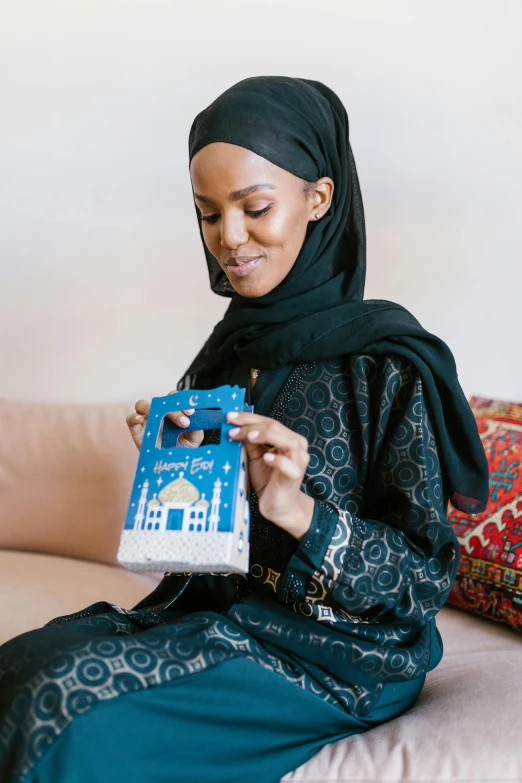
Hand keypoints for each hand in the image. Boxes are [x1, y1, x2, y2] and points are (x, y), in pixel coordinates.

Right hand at [126, 390, 203, 450]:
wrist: (172, 466)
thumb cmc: (183, 449)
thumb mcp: (194, 439)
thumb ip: (196, 427)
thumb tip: (195, 417)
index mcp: (174, 411)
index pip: (176, 399)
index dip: (183, 402)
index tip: (191, 412)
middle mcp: (160, 413)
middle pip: (161, 401)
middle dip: (173, 409)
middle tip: (184, 422)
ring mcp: (147, 421)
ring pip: (142, 405)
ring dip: (151, 408)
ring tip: (160, 419)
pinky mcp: (137, 431)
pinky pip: (130, 419)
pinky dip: (134, 417)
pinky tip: (141, 420)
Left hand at [226, 411, 314, 539]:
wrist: (279, 506)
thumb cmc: (269, 480)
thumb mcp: (255, 457)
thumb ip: (249, 442)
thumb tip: (235, 427)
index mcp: (288, 438)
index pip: (268, 422)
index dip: (249, 418)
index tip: (230, 417)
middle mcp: (296, 446)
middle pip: (275, 427)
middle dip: (252, 425)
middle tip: (233, 429)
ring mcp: (298, 460)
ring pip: (286, 441)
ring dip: (265, 436)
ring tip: (248, 436)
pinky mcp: (295, 475)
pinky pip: (288, 464)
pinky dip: (277, 460)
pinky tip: (266, 458)